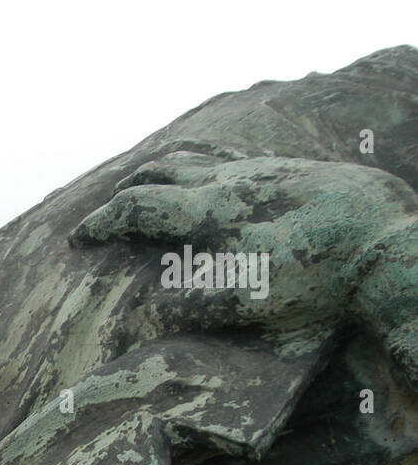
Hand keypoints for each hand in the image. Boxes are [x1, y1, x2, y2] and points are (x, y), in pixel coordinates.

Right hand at [70, 150, 417, 387]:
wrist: (386, 243)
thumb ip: (193, 303)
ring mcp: (259, 169)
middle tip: (107, 212)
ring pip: (195, 154)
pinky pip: (230, 154)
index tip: (79, 239)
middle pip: (159, 169)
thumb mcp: (251, 302)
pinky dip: (202, 159)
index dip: (102, 222)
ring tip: (147, 181)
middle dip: (124, 191)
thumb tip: (143, 311)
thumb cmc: (319, 279)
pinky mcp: (287, 168)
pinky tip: (211, 174)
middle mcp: (230, 181)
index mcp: (212, 211)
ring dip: (160, 167)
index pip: (139, 207)